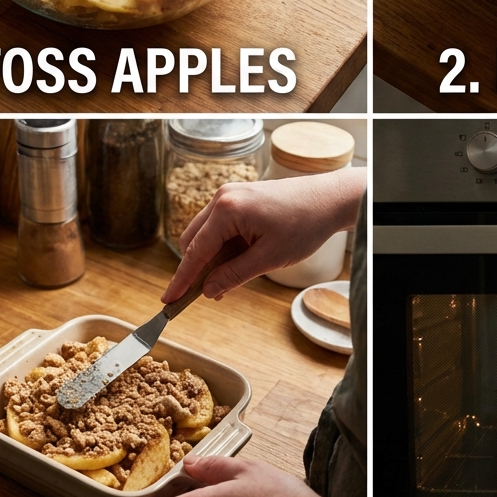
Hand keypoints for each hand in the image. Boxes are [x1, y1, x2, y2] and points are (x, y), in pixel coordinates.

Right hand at [164, 167, 365, 301]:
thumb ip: (234, 275)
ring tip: (228, 283)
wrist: (329, 199)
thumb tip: (207, 291)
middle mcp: (223, 198)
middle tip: (209, 295)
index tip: (167, 301)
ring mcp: (230, 195)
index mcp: (227, 210)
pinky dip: (223, 247)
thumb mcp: (268, 258)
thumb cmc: (304, 224)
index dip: (181, 280)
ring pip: (206, 234)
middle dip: (197, 270)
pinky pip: (220, 226)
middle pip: (193, 240)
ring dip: (212, 259)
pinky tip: (237, 263)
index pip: (195, 251)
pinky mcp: (240, 198)